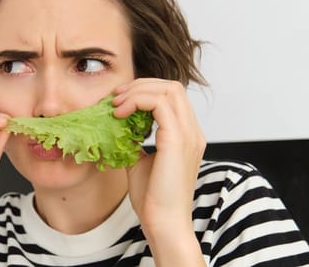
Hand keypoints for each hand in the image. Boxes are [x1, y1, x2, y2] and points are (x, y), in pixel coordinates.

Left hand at [112, 78, 206, 264]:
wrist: (163, 223)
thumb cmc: (153, 199)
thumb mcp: (141, 162)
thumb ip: (136, 142)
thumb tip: (119, 128)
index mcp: (187, 136)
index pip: (172, 96)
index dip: (145, 91)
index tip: (120, 100)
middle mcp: (193, 132)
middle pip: (172, 87)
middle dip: (141, 85)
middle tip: (115, 96)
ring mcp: (188, 135)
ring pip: (168, 90)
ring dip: (137, 91)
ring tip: (115, 104)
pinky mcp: (177, 141)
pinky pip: (159, 104)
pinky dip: (136, 103)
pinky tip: (119, 115)